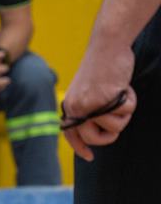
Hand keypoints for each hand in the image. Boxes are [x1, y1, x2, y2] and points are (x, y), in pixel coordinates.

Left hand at [62, 42, 136, 160]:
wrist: (107, 46)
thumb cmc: (101, 68)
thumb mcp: (88, 91)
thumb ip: (89, 109)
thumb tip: (93, 130)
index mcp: (71, 105)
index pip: (71, 134)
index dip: (80, 147)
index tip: (89, 157)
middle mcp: (77, 107)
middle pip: (94, 138)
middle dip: (109, 135)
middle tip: (117, 120)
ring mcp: (91, 103)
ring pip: (115, 127)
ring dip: (123, 113)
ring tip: (119, 95)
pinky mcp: (106, 98)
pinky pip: (127, 111)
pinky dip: (131, 101)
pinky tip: (124, 87)